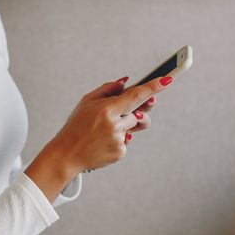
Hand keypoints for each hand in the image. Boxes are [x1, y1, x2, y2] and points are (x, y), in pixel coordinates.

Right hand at [51, 75, 170, 172]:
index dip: (153, 87)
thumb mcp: (86, 102)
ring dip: (124, 125)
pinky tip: (102, 142)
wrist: (67, 154)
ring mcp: (118, 140)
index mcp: (106, 109)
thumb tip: (126, 81)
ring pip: (133, 127)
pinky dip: (117, 139)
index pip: (135, 95)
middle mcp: (114, 125)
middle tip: (134, 110)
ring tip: (105, 130)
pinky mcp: (120, 152)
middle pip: (139, 113)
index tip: (167, 80)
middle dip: (135, 111)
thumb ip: (107, 89)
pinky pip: (127, 140)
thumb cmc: (76, 126)